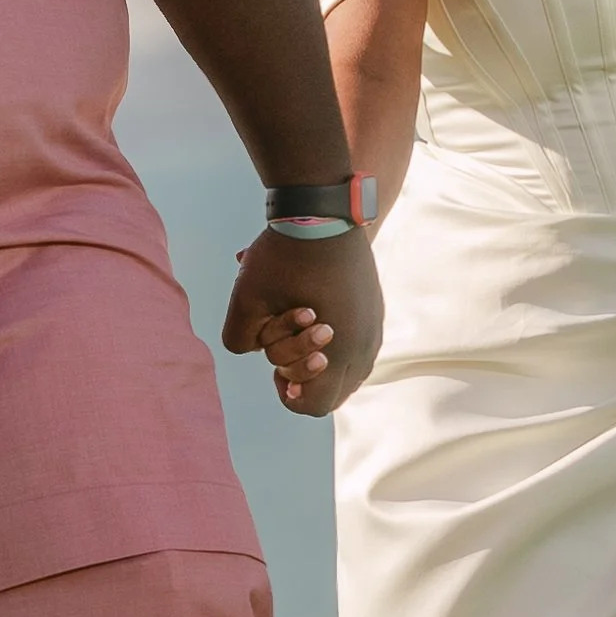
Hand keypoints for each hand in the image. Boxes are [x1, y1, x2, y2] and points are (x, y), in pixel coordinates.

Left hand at [221, 226, 383, 416]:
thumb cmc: (283, 257)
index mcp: (337, 352)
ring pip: (348, 371)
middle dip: (303, 376)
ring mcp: (374, 327)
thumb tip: (256, 352)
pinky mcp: (375, 310)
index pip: (314, 405)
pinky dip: (335, 341)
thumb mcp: (246, 300)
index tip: (275, 371)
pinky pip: (357, 345)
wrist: (321, 210)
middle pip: (333, 393)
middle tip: (285, 344)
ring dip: (320, 359)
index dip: (288, 395)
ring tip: (299, 327)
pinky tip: (314, 311)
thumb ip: (240, 341)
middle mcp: (364, 346)